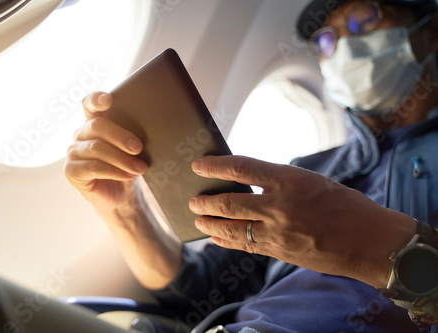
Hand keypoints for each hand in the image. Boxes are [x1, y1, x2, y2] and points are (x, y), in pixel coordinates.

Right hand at [64, 91, 147, 214]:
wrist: (122, 197)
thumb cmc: (128, 167)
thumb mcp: (134, 149)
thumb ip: (134, 136)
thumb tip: (155, 127)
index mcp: (94, 123)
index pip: (90, 104)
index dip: (96, 99)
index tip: (108, 100)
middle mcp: (80, 134)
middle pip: (97, 126)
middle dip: (120, 136)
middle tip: (138, 148)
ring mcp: (73, 152)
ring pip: (97, 148)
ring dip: (122, 158)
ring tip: (140, 168)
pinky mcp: (71, 171)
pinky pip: (93, 167)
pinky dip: (114, 171)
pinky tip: (128, 175)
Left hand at [189, 155, 415, 287]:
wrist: (371, 241)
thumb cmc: (346, 206)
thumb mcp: (312, 182)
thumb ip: (279, 183)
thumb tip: (248, 184)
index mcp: (290, 180)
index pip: (241, 168)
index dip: (215, 166)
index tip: (198, 165)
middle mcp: (280, 206)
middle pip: (229, 202)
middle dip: (205, 201)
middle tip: (192, 200)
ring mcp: (278, 232)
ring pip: (232, 227)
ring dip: (210, 223)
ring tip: (197, 220)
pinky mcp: (280, 252)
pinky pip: (245, 246)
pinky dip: (226, 241)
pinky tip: (215, 238)